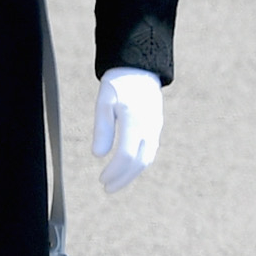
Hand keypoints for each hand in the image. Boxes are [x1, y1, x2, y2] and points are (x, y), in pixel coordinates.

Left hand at [92, 68, 162, 191]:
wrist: (140, 67)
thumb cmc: (118, 83)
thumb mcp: (104, 102)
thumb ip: (102, 128)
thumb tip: (98, 155)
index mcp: (134, 119)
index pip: (126, 155)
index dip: (114, 171)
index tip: (101, 179)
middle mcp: (149, 126)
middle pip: (139, 162)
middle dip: (123, 178)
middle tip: (107, 188)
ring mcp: (155, 127)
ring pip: (147, 158)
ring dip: (132, 174)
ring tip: (115, 182)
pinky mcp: (156, 126)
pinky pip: (150, 150)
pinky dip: (139, 163)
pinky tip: (127, 167)